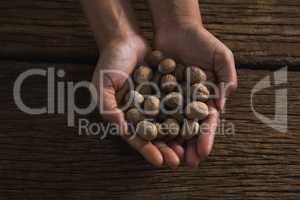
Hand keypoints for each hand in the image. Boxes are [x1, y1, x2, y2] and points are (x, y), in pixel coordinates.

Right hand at [92, 36, 182, 168]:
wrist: (125, 40)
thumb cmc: (110, 62)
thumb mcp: (102, 85)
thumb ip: (107, 107)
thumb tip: (120, 128)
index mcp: (124, 116)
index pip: (136, 137)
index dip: (147, 150)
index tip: (159, 162)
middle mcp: (140, 112)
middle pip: (154, 135)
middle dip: (165, 149)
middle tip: (177, 161)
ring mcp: (154, 102)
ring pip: (167, 123)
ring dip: (177, 137)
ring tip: (188, 149)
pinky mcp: (165, 91)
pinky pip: (176, 105)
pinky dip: (184, 115)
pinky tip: (194, 124)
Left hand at [155, 24, 237, 166]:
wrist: (176, 29)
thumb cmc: (201, 41)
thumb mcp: (221, 56)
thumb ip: (225, 79)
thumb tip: (220, 106)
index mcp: (205, 98)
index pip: (207, 122)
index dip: (206, 138)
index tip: (203, 153)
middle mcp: (188, 103)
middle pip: (188, 129)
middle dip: (188, 147)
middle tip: (185, 163)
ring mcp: (171, 100)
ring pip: (170, 124)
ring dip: (170, 142)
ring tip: (167, 157)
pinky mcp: (156, 94)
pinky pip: (154, 111)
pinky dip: (152, 123)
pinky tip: (150, 137)